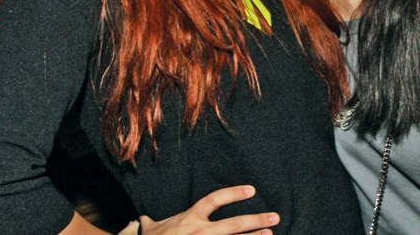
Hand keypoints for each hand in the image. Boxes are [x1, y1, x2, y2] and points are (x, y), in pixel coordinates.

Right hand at [126, 186, 279, 234]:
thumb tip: (145, 219)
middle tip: (274, 218)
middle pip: (233, 225)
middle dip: (256, 221)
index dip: (233, 194)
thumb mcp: (151, 229)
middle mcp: (198, 232)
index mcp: (188, 219)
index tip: (251, 190)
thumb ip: (152, 222)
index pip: (214, 200)